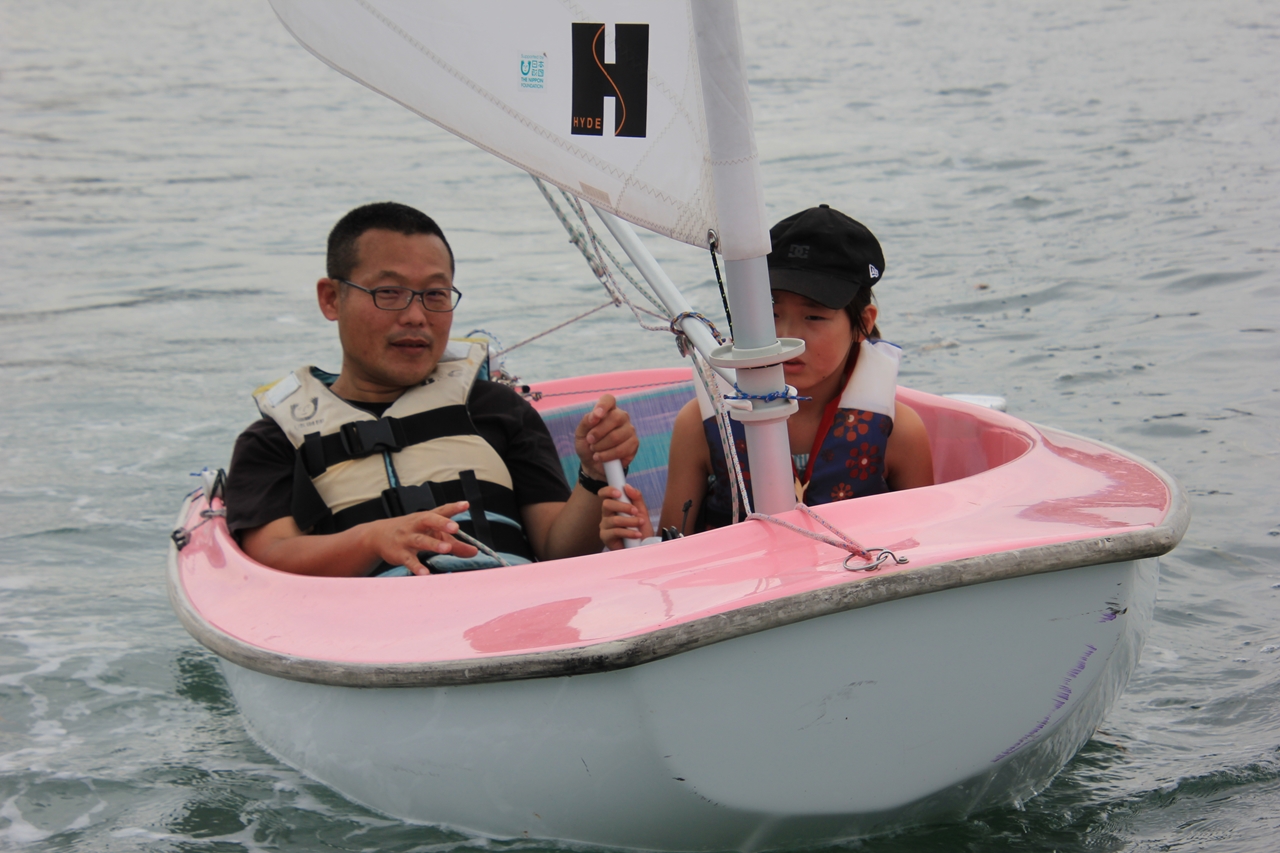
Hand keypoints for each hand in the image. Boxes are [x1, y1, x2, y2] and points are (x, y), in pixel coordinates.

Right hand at [363, 501, 479, 575]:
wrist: (378, 536)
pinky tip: (425, 574)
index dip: (453, 507)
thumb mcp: (432, 534)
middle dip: (442, 523)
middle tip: (456, 528)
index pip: (441, 510)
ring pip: (420, 540)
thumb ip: (455, 544)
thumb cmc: (412, 533)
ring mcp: (407, 539)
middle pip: (429, 520)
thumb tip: (475, 551)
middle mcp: (416, 525)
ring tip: (446, 548)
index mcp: (426, 518)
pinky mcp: (399, 554)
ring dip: (433, 544)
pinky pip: (409, 560)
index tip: (466, 505)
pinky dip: (416, 567)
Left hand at [574, 394, 637, 479]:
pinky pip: (621, 449)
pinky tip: (601, 457)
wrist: (593, 463)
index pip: (608, 399)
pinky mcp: (634, 444)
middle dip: (598, 432)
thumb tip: (595, 416)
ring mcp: (629, 430)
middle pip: (615, 417)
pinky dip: (607, 455)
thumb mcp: (581, 433)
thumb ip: (586, 421)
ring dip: (601, 446)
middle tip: (590, 441)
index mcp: (608, 410)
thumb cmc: (587, 444)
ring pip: (617, 436)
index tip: (595, 416)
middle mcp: (621, 417)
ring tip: (594, 450)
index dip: (603, 406)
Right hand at [599, 485, 652, 550]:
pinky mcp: (605, 537)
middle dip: (623, 506)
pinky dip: (629, 532)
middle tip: (635, 511)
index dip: (608, 491)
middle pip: (607, 504)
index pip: (604, 494)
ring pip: (614, 520)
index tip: (619, 492)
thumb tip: (627, 486)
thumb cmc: (641, 529)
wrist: (644, 545)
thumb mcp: (642, 511)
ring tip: (640, 523)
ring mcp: (605, 526)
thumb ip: (636, 498)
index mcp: (613, 506)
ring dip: (630, 521)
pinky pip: (615, 532)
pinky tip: (637, 534)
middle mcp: (606, 515)